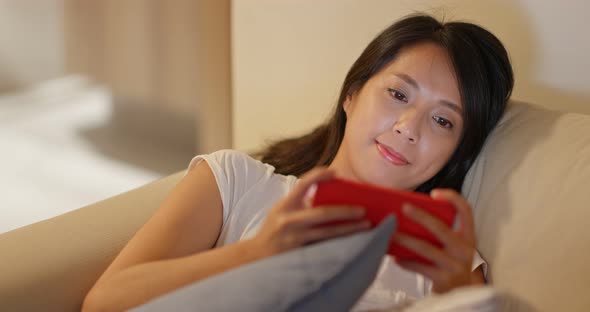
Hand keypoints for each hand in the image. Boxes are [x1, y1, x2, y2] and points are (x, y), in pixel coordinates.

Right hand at [252, 167, 370, 257]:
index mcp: (285, 205)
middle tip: (363, 210)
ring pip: (328, 233)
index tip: (335, 172)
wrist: (256, 255)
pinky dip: (340, 243)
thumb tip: (332, 198)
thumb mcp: (282, 210)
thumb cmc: (274, 229)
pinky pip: (324, 247)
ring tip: (366, 225)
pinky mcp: (299, 253)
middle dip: (345, 211)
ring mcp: (295, 238)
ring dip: (349, 229)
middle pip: (322, 213)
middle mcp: (289, 220)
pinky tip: (355, 242)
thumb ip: (301, 204)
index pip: (302, 184)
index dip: (319, 176)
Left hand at [392, 189, 482, 292]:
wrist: (460, 292)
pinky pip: (420, 267)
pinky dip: (406, 261)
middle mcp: (464, 249)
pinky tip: (395, 257)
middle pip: (441, 228)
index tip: (434, 193)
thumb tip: (409, 214)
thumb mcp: (453, 246)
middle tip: (404, 207)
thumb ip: (440, 231)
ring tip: (392, 233)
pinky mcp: (444, 279)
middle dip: (421, 216)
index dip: (452, 199)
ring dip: (406, 239)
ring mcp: (455, 265)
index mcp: (468, 236)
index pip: (466, 211)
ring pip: (426, 248)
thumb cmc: (450, 262)